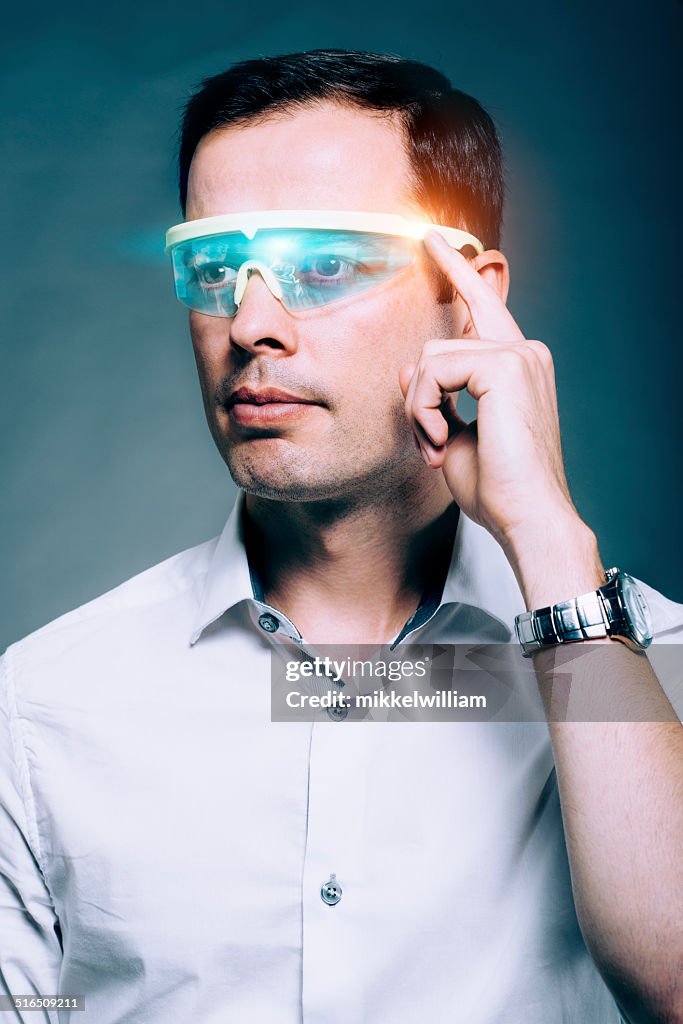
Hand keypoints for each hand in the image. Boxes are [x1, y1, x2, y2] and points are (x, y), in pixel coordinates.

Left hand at [398, 230, 579, 552]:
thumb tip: (409, 366)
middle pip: (448, 331)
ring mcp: (518, 355)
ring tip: (435, 447)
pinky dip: (423, 409)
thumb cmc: (499, 488)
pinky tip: (439, 441)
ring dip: (418, 407)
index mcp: (518, 367)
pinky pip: (432, 370)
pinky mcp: (504, 366)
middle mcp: (524, 352)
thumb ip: (435, 397)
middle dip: (429, 357)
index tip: (433, 241)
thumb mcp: (453, 436)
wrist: (528, 517)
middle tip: (429, 386)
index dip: (458, 275)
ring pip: (430, 356)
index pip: (484, 310)